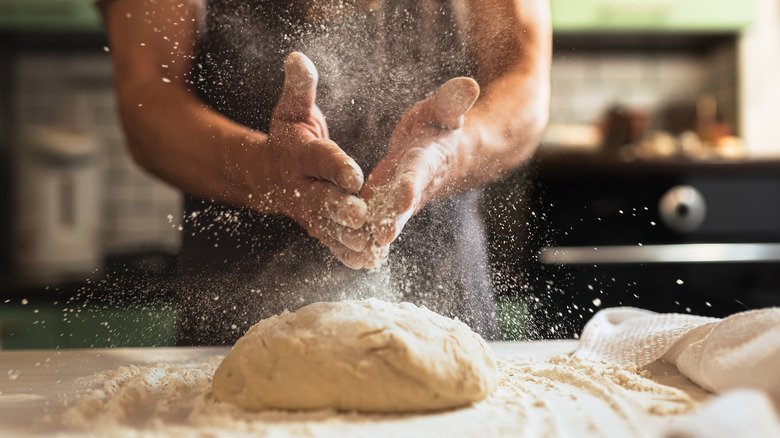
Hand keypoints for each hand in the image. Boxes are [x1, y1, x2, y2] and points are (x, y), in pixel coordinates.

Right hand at [253, 52, 369, 267]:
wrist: (267, 175)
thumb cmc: (288, 137)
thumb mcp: (292, 110)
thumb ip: (300, 88)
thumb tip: (297, 57)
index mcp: (300, 155)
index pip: (320, 159)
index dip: (336, 166)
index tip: (355, 173)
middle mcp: (302, 186)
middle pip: (322, 199)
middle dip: (340, 208)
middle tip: (361, 215)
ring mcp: (308, 211)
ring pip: (328, 227)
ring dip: (347, 238)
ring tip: (370, 245)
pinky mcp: (316, 227)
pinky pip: (331, 242)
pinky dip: (346, 253)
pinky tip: (366, 262)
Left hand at [355, 77, 479, 268]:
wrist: (443, 152)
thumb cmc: (440, 125)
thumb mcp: (444, 110)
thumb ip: (452, 100)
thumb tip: (469, 83)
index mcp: (427, 159)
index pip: (419, 172)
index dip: (411, 184)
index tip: (403, 197)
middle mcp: (414, 184)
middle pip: (403, 205)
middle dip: (392, 221)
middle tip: (380, 238)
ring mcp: (399, 198)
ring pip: (387, 219)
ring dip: (375, 236)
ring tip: (360, 254)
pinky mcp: (385, 204)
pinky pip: (376, 222)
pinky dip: (367, 238)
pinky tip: (352, 255)